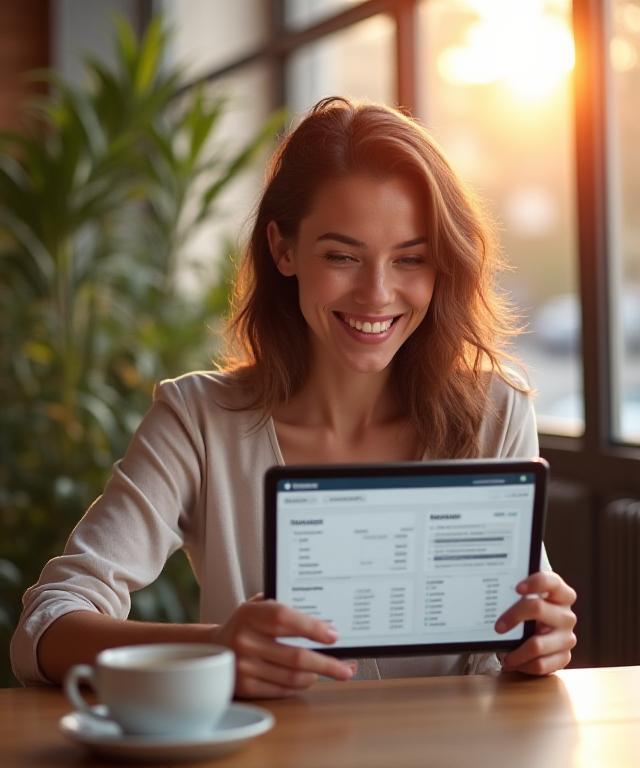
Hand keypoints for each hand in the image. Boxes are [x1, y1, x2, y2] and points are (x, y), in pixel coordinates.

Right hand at [214, 595, 354, 697]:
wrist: (212, 648)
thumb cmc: (246, 624)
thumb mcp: (257, 607)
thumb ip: (282, 609)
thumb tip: (324, 621)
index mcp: (249, 614)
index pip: (284, 618)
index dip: (311, 627)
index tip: (334, 635)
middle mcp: (244, 640)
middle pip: (295, 656)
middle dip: (326, 663)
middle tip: (346, 667)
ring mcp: (243, 666)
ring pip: (292, 677)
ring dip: (316, 675)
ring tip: (332, 670)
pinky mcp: (245, 687)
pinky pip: (282, 689)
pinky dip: (300, 685)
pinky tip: (310, 678)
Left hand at [495, 572, 576, 675]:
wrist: (539, 633)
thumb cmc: (527, 611)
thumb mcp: (525, 599)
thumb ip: (516, 592)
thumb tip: (490, 585)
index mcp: (560, 593)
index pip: (552, 582)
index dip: (535, 582)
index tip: (516, 588)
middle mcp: (566, 614)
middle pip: (538, 608)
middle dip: (513, 616)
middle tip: (497, 627)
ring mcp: (567, 637)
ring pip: (537, 644)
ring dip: (515, 652)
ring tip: (503, 655)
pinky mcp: (564, 657)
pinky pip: (541, 664)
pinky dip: (523, 665)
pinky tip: (513, 662)